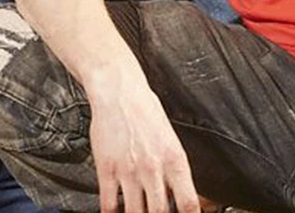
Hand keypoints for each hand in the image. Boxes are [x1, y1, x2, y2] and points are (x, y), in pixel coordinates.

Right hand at [84, 68, 197, 212]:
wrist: (118, 92)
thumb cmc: (145, 110)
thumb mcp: (170, 139)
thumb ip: (174, 169)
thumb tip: (178, 194)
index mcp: (175, 159)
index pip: (188, 202)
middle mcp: (153, 168)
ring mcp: (129, 171)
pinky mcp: (107, 169)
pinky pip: (109, 204)